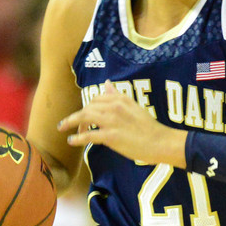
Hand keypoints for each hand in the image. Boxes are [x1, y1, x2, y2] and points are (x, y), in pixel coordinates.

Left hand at [58, 81, 185, 165]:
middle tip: (73, 126)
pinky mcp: (110, 136)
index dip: (88, 107)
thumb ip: (118, 96)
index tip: (85, 116)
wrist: (161, 142)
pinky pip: (88, 135)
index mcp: (121, 99)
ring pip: (84, 117)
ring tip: (64, 129)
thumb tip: (107, 83)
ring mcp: (112, 121)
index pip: (96, 98)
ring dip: (71, 123)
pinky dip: (77, 138)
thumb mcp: (134, 106)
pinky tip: (71, 141)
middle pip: (87, 107)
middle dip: (77, 116)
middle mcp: (115, 107)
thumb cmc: (149, 127)